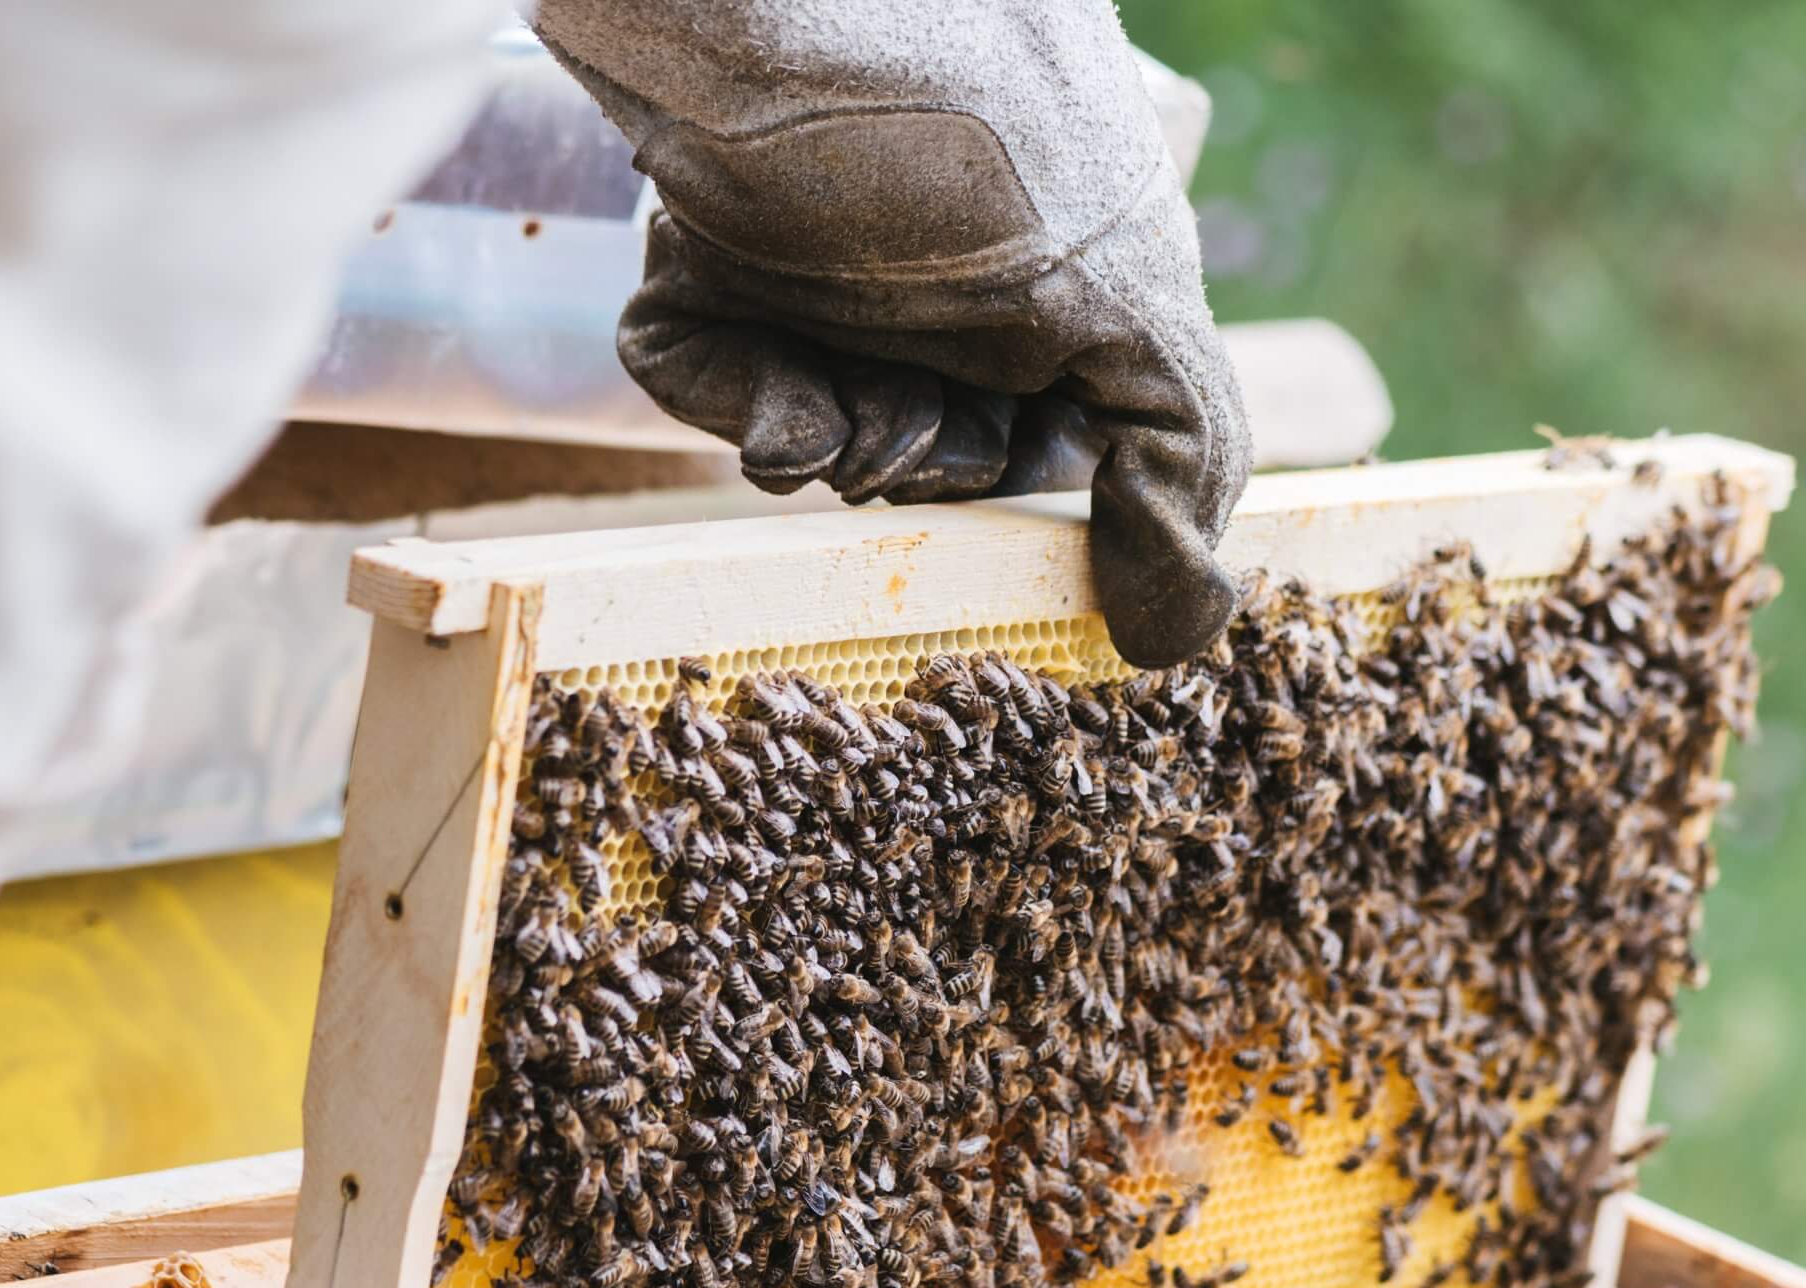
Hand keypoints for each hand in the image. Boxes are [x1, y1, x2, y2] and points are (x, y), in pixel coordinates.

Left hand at [537, 1, 1252, 668]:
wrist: (808, 20)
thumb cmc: (994, 144)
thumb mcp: (1130, 299)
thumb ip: (1174, 451)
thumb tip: (1192, 627)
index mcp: (1043, 272)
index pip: (1039, 428)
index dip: (1020, 475)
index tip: (1014, 487)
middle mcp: (925, 271)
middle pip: (918, 441)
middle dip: (926, 464)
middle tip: (923, 430)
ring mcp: (803, 264)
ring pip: (814, 424)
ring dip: (845, 446)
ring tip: (854, 410)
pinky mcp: (694, 260)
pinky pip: (700, 375)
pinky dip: (743, 410)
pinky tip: (784, 409)